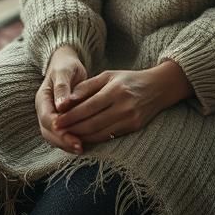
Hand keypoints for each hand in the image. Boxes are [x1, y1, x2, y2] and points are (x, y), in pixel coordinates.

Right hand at [35, 46, 86, 153]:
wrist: (65, 65)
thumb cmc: (65, 67)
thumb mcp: (64, 72)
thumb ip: (62, 88)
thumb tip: (61, 106)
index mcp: (42, 99)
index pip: (47, 119)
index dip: (59, 130)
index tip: (72, 136)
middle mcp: (44, 110)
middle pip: (48, 132)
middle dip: (63, 141)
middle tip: (79, 147)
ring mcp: (50, 116)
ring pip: (53, 137)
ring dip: (65, 144)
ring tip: (81, 149)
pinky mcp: (59, 120)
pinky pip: (61, 134)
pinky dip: (69, 141)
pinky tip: (83, 144)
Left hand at [54, 61, 192, 144]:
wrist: (159, 87)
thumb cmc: (128, 79)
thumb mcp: (108, 75)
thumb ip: (87, 87)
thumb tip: (66, 100)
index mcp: (115, 90)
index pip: (88, 107)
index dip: (70, 116)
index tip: (55, 121)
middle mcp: (123, 106)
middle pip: (92, 122)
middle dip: (72, 129)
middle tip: (56, 132)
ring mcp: (130, 119)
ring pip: (100, 133)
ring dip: (81, 137)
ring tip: (66, 136)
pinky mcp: (134, 128)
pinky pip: (109, 137)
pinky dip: (94, 139)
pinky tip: (83, 138)